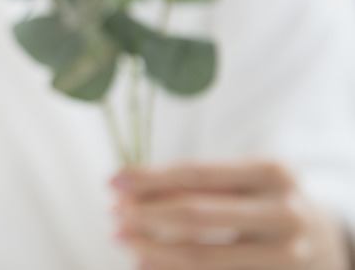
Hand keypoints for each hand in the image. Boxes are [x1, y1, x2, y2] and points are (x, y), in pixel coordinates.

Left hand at [111, 161, 349, 269]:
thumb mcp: (242, 179)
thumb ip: (195, 182)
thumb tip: (127, 190)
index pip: (198, 174)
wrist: (320, 241)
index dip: (150, 178)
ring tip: (122, 239)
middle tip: (113, 215)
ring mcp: (284, 257)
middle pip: (196, 216)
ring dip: (151, 249)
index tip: (114, 182)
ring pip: (201, 258)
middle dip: (145, 215)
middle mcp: (284, 214)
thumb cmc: (263, 201)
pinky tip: (146, 264)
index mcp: (273, 172)